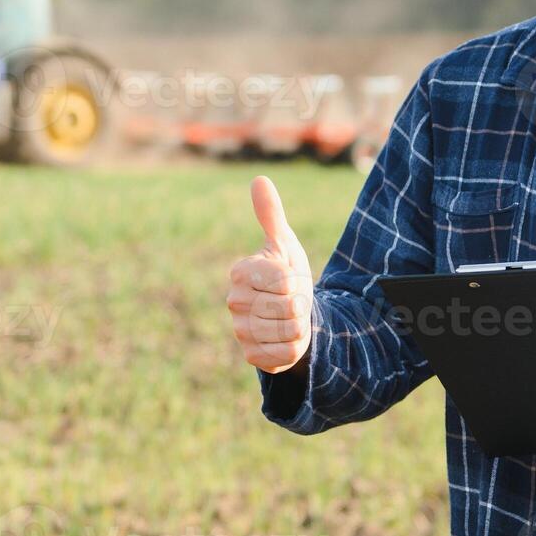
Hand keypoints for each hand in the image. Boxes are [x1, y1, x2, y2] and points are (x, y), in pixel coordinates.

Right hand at [227, 176, 314, 373]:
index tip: (288, 278)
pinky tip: (286, 338)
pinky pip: (285, 354)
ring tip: (290, 318)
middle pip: (288, 306)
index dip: (296, 279)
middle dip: (300, 303)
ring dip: (300, 325)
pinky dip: (294, 347)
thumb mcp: (284, 243)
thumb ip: (272, 214)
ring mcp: (241, 330)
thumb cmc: (287, 274)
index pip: (283, 278)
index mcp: (240, 272)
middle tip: (292, 300)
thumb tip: (259, 179)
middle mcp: (234, 301)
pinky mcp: (251, 355)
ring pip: (289, 330)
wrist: (294, 314)